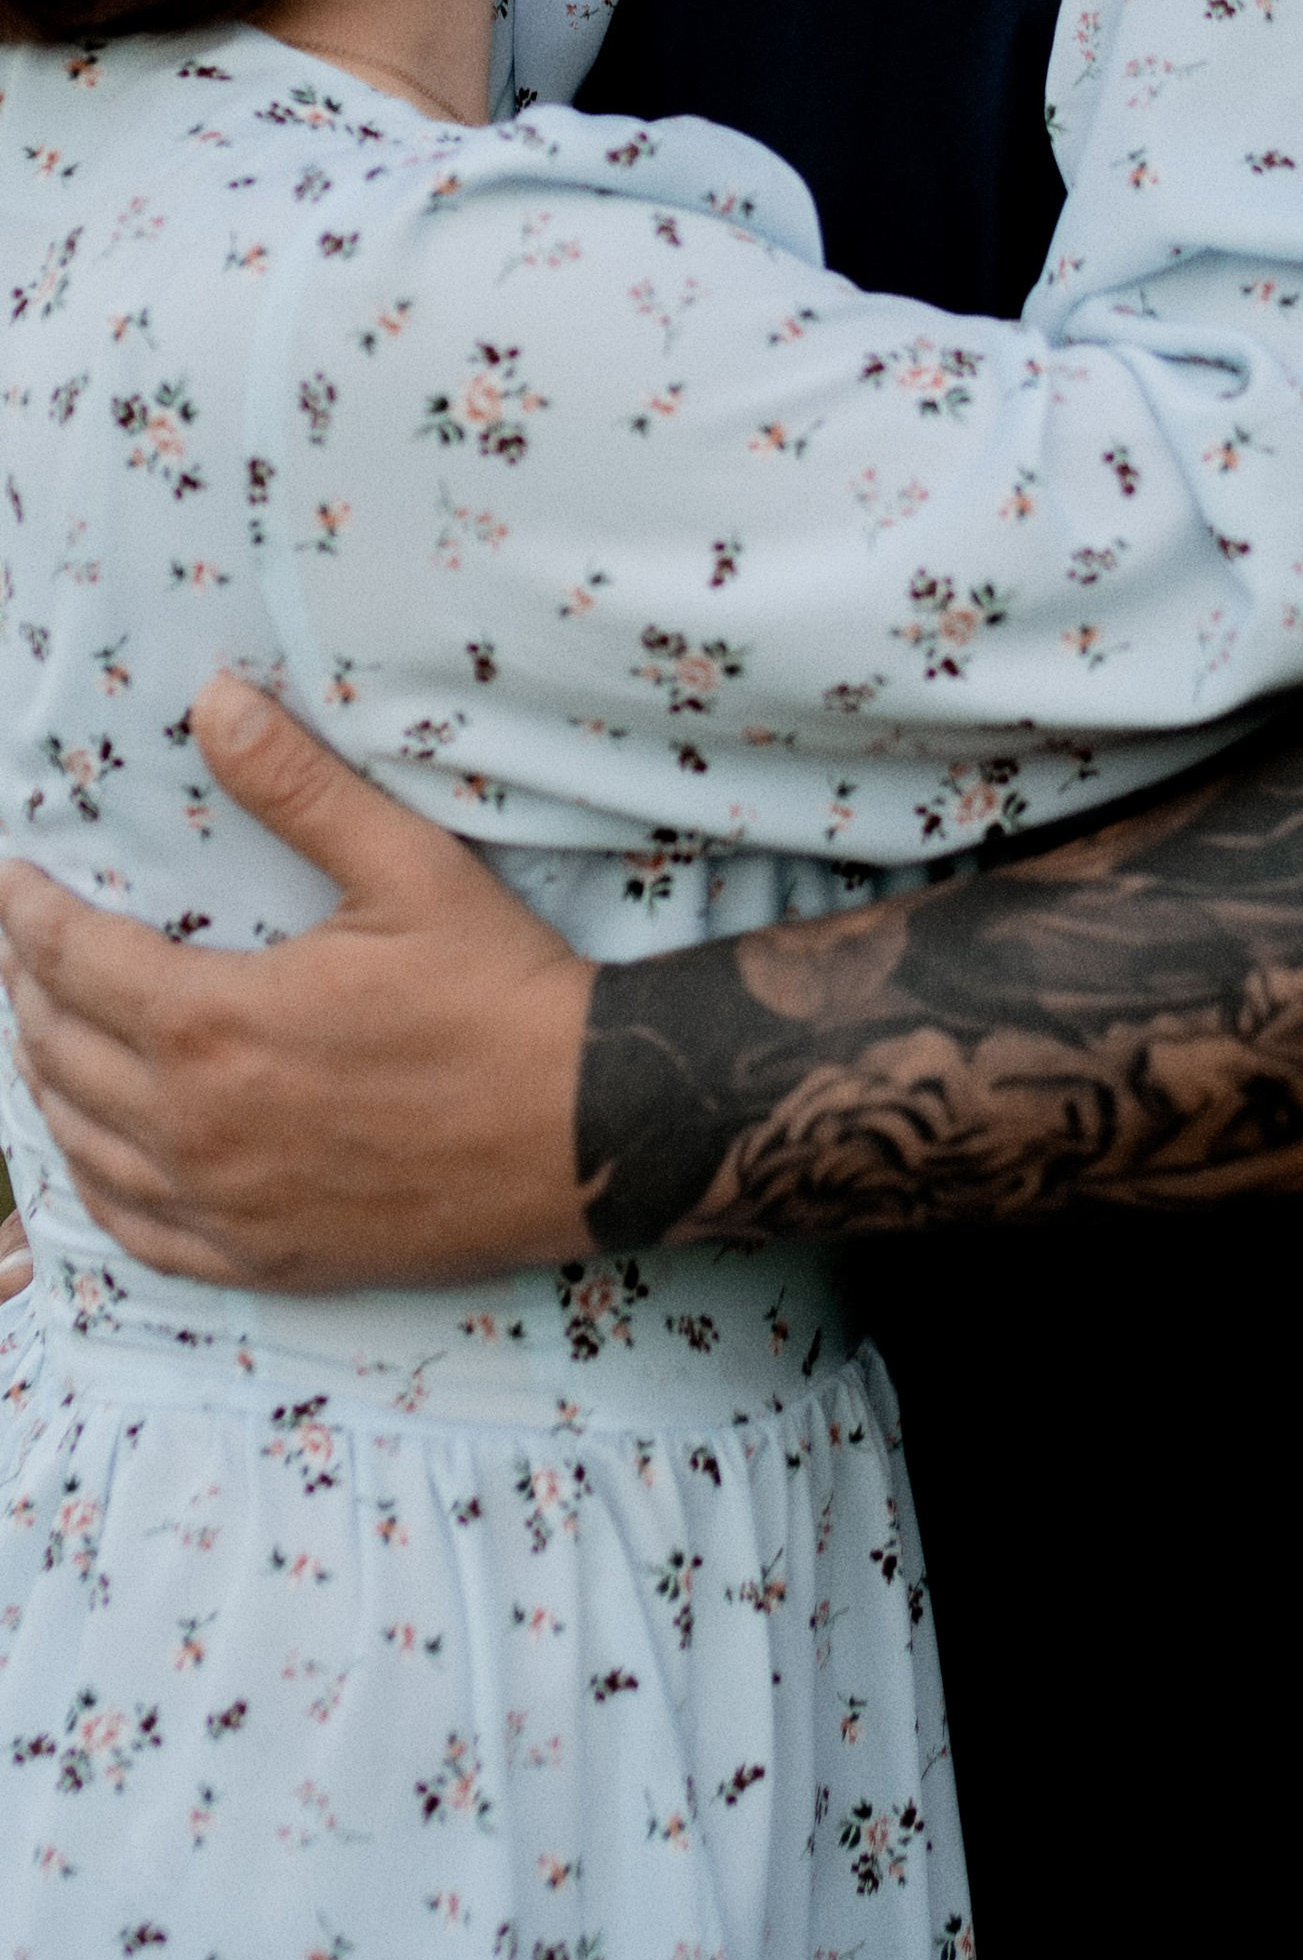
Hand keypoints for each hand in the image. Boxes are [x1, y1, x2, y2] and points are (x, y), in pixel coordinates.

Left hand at [0, 674, 591, 1288]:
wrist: (589, 1129)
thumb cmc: (501, 993)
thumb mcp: (407, 868)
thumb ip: (298, 787)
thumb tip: (214, 701)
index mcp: (217, 1023)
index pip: (75, 960)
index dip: (28, 913)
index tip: (11, 878)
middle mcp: (197, 1126)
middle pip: (61, 1052)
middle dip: (28, 987)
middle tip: (22, 944)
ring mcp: (224, 1206)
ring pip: (83, 1145)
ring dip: (45, 1080)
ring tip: (42, 1031)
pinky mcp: (262, 1258)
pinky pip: (134, 1231)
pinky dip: (91, 1184)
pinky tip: (92, 1155)